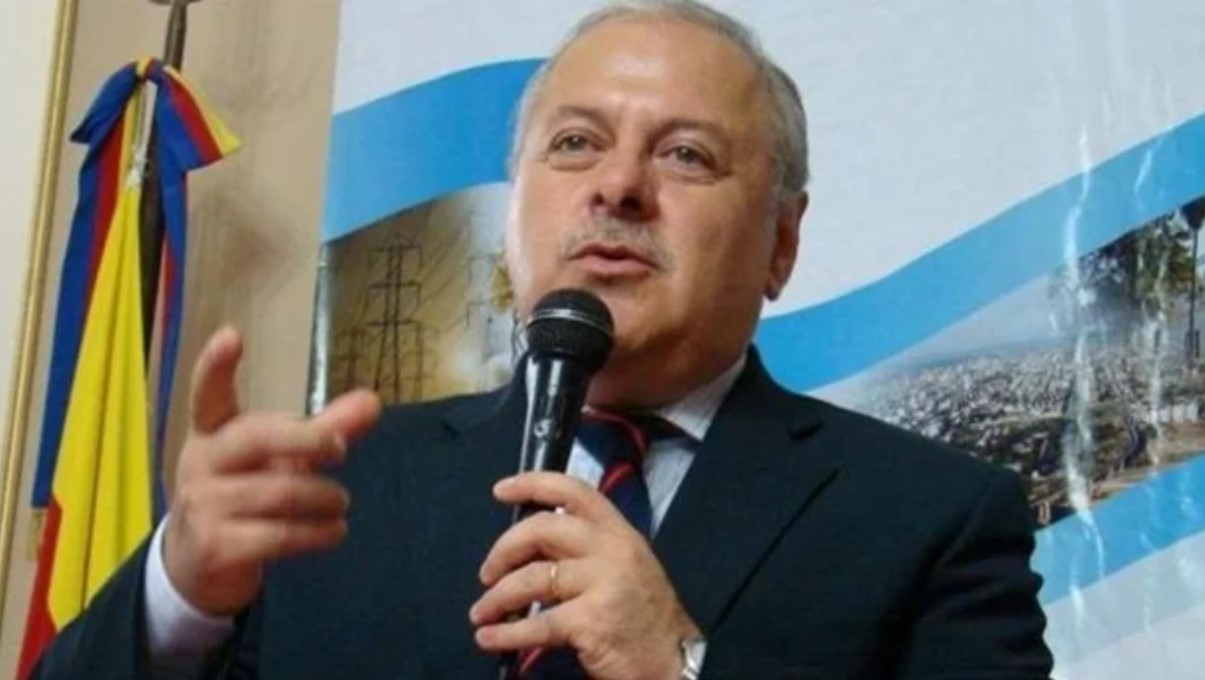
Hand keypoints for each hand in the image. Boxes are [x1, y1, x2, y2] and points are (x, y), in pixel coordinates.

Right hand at [163, 327, 380, 615]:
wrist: (197, 565)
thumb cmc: (244, 495)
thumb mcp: (279, 459)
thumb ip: (325, 429)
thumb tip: (374, 401)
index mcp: (212, 432)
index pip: (208, 394)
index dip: (215, 366)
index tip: (231, 336)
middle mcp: (201, 463)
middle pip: (255, 437)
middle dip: (307, 439)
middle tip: (340, 447)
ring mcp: (204, 506)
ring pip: (278, 491)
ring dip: (323, 498)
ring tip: (341, 502)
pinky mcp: (216, 547)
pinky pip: (277, 536)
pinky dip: (316, 533)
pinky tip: (334, 531)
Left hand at [470, 472, 699, 679]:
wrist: (675, 662)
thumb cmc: (645, 617)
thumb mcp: (624, 568)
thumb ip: (586, 550)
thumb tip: (528, 549)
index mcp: (619, 532)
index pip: (574, 491)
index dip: (533, 484)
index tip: (501, 490)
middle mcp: (612, 549)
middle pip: (542, 529)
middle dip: (503, 549)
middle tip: (486, 573)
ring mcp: (603, 583)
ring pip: (532, 578)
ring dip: (497, 598)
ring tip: (481, 614)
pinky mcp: (592, 620)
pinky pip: (537, 623)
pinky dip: (506, 634)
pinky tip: (489, 639)